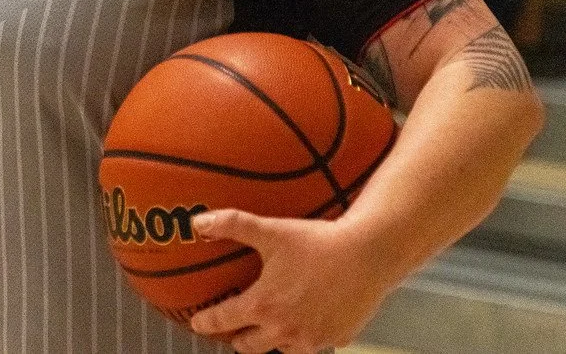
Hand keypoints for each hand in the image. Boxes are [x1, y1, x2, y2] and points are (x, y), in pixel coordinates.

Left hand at [188, 210, 395, 353]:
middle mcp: (284, 329)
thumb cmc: (318, 243)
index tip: (197, 322)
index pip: (223, 321)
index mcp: (263, 305)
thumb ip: (232, 225)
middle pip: (247, 347)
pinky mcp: (335, 339)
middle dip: (237, 337)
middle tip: (236, 324)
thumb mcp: (271, 230)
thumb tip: (198, 223)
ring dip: (272, 338)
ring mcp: (311, 339)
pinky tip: (306, 317)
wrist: (368, 255)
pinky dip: (304, 335)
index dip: (205, 322)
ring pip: (280, 349)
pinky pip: (312, 344)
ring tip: (272, 321)